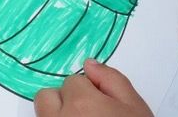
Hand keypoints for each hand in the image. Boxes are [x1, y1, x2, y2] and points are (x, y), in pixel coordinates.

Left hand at [34, 60, 152, 116]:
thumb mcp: (134, 107)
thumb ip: (112, 79)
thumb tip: (90, 64)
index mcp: (81, 102)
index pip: (72, 81)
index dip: (89, 91)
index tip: (101, 105)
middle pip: (46, 97)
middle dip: (63, 101)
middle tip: (86, 115)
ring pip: (43, 116)